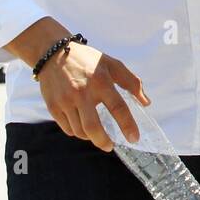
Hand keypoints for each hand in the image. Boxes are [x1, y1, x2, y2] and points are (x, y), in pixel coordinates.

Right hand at [35, 41, 150, 151]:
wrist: (54, 53)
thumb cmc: (88, 60)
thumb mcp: (112, 64)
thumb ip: (131, 82)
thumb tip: (146, 102)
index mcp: (100, 81)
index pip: (118, 107)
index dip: (127, 125)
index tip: (134, 138)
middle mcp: (82, 92)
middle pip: (93, 127)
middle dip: (103, 141)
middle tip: (110, 146)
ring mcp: (65, 100)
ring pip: (79, 130)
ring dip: (91, 137)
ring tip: (98, 135)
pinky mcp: (53, 106)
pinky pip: (67, 128)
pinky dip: (77, 132)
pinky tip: (83, 128)